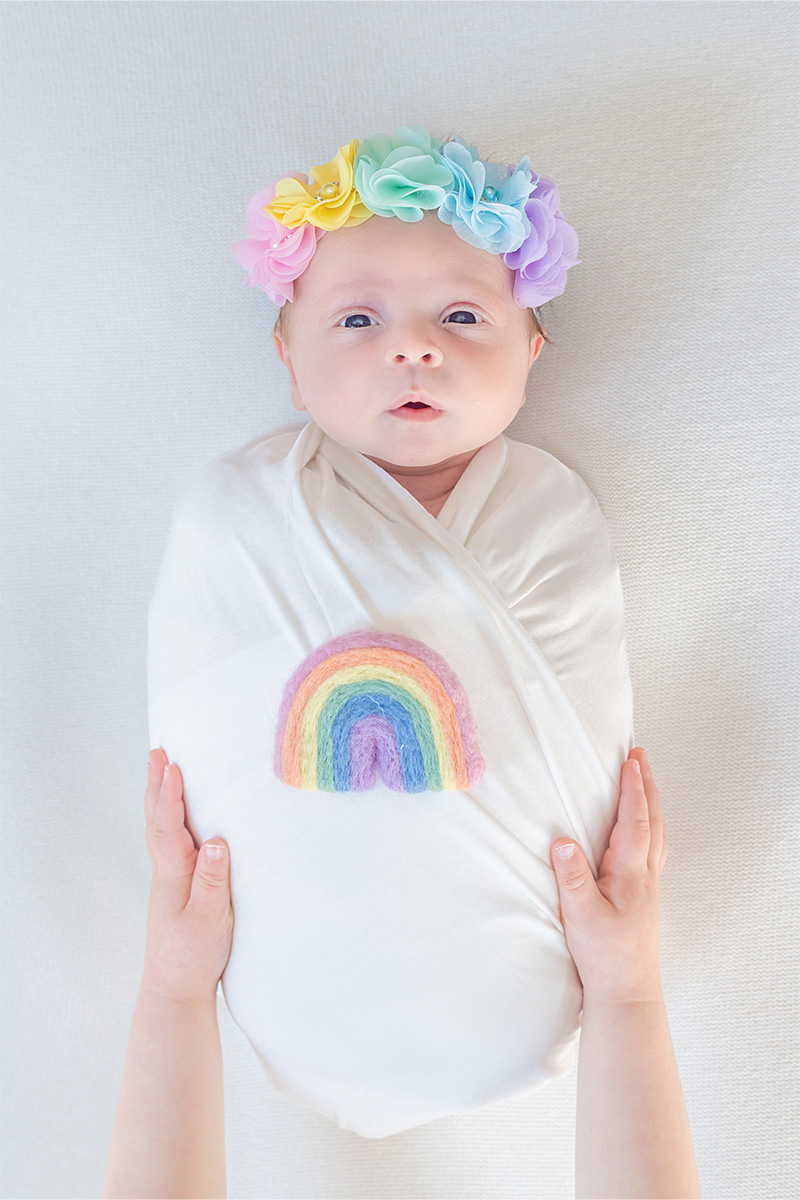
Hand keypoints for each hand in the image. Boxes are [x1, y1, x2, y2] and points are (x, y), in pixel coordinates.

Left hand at [140, 748, 233, 1004]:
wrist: (175, 989)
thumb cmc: (193, 957)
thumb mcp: (210, 921)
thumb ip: (213, 881)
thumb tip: (217, 841)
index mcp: (174, 875)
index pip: (169, 827)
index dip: (171, 795)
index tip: (173, 765)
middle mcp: (167, 870)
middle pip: (158, 819)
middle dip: (158, 784)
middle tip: (159, 752)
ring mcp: (170, 877)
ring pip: (161, 827)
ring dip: (160, 796)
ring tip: (162, 768)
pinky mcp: (178, 885)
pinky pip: (170, 839)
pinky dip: (169, 816)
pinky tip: (177, 814)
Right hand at [550, 747, 666, 1004]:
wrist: (626, 993)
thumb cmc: (604, 957)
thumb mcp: (580, 916)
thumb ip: (572, 878)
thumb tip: (563, 841)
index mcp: (630, 874)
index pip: (634, 822)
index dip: (633, 789)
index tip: (631, 761)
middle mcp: (645, 875)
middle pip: (653, 821)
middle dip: (647, 786)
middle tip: (640, 757)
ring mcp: (647, 886)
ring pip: (656, 834)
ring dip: (651, 803)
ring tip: (643, 781)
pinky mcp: (643, 897)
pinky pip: (653, 849)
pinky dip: (650, 826)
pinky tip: (643, 830)